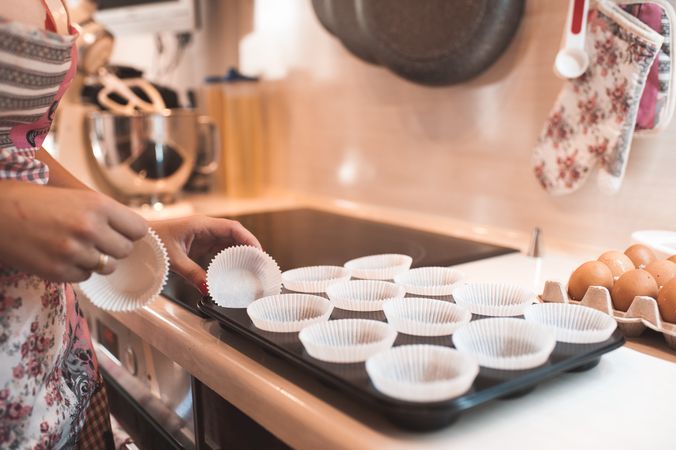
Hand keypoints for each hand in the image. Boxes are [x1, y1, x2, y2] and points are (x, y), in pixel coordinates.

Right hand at [0, 181, 147, 281]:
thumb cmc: (34, 201)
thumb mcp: (76, 197)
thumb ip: (105, 213)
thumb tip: (132, 231)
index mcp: (98, 205)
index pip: (139, 229)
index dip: (131, 232)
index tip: (122, 232)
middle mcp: (90, 228)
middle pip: (126, 251)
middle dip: (114, 247)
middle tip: (96, 240)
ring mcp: (74, 252)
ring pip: (107, 267)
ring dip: (96, 260)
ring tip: (76, 247)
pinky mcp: (59, 271)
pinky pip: (85, 276)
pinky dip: (77, 269)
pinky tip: (61, 255)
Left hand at [150, 215, 260, 293]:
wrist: (138, 239)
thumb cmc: (153, 242)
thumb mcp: (174, 260)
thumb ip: (192, 274)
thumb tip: (209, 289)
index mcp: (201, 225)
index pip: (232, 228)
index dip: (248, 239)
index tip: (259, 252)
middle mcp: (205, 227)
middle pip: (234, 234)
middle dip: (248, 246)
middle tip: (259, 262)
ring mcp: (202, 235)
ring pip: (228, 241)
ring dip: (240, 251)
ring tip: (251, 266)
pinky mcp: (199, 243)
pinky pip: (219, 248)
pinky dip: (228, 256)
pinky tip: (234, 267)